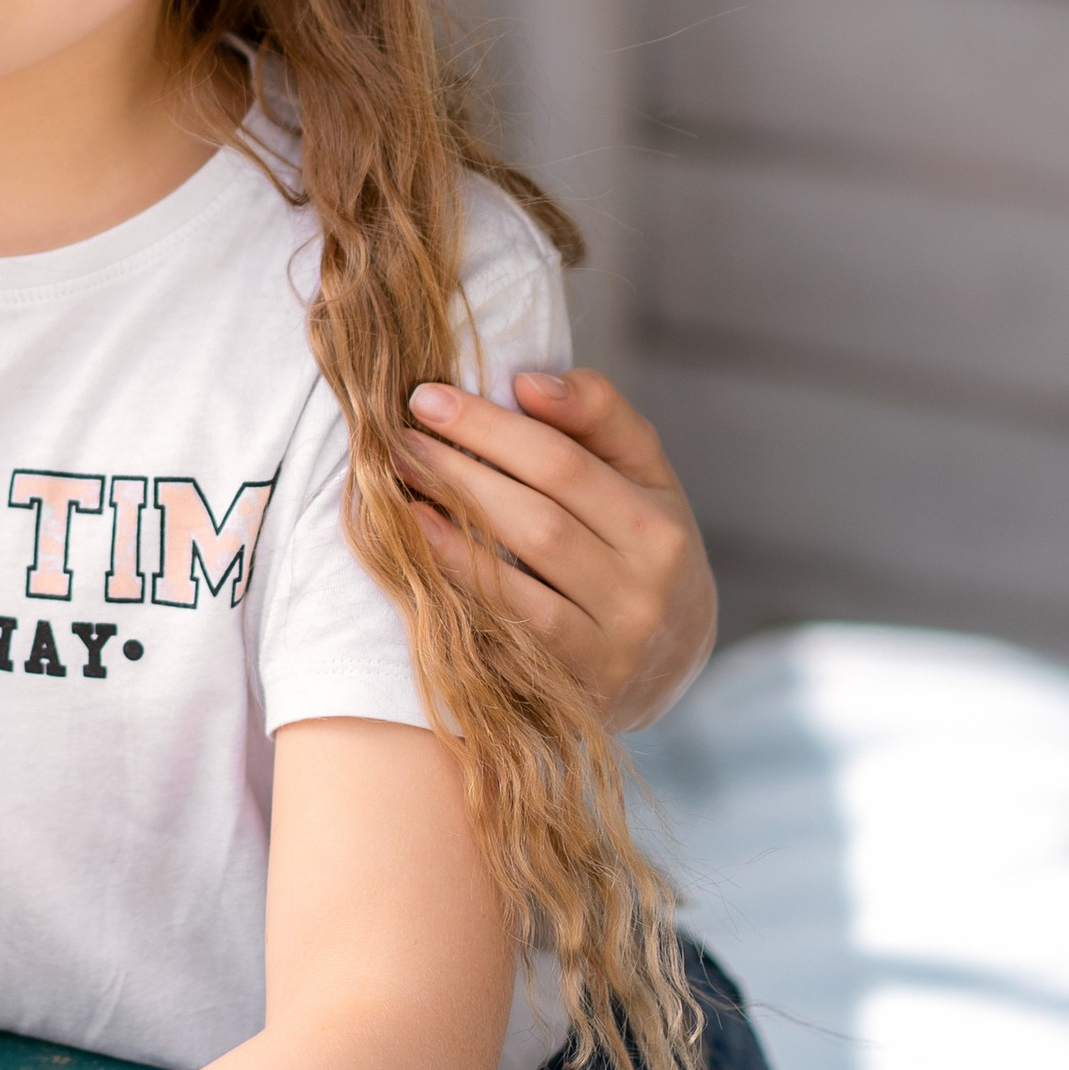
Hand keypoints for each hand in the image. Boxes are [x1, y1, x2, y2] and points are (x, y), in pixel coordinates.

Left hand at [402, 369, 717, 733]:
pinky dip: (460, 580)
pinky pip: (509, 628)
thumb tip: (527, 381)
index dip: (491, 427)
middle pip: (538, 518)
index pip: (564, 465)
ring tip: (398, 480)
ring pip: (520, 574)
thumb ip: (598, 414)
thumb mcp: (641, 475)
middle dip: (461, 470)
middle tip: (397, 436)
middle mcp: (643, 590)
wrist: (670, 660)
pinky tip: (418, 543)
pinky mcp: (578, 689)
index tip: (426, 397)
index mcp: (659, 526)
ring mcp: (611, 646)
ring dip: (450, 523)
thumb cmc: (638, 542)